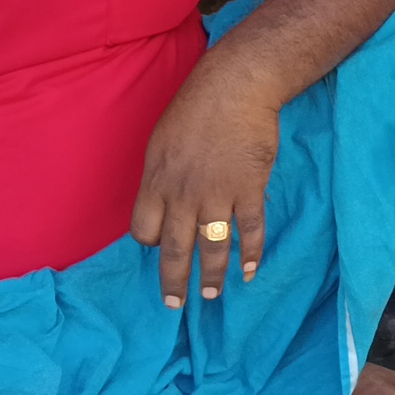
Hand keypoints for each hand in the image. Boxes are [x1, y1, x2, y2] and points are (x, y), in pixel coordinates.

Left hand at [129, 67, 279, 308]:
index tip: (159, 246)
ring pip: (212, 246)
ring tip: (212, 295)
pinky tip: (250, 270)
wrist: (234, 89)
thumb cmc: (195, 110)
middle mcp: (182, 194)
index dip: (150, 243)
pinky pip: (249, 229)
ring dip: (212, 275)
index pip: (143, 230)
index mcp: (156, 182)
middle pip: (174, 248)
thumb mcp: (161, 142)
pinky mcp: (249, 189)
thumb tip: (166, 201)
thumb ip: (162, 176)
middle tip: (175, 305)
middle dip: (173, 281)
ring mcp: (217, 194)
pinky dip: (251, 253)